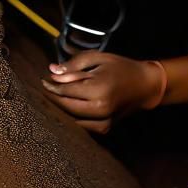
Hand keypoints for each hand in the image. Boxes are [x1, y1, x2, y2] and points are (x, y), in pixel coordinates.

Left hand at [41, 51, 164, 134]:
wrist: (145, 85)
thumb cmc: (121, 67)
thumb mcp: (99, 58)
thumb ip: (75, 65)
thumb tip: (52, 71)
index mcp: (98, 88)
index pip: (66, 90)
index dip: (51, 86)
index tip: (42, 80)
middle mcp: (100, 108)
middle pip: (66, 107)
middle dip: (53, 98)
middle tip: (44, 89)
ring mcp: (103, 121)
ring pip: (72, 118)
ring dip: (60, 109)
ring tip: (52, 98)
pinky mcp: (105, 128)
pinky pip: (82, 126)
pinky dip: (72, 117)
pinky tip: (66, 108)